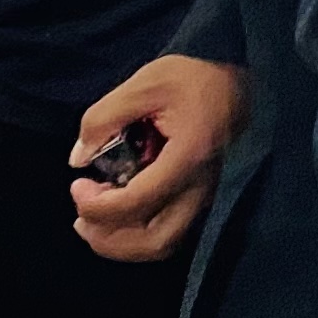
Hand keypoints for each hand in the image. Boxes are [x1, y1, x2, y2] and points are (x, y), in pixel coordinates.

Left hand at [70, 53, 246, 260]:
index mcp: (189, 156)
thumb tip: (79, 159)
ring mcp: (206, 195)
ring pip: (164, 243)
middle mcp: (202, 186)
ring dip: (123, 242)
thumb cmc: (193, 75)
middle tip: (81, 217)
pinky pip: (171, 232)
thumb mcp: (144, 83)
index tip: (78, 184)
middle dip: (109, 239)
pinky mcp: (203, 195)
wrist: (239, 74)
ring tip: (96, 219)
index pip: (137, 203)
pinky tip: (121, 211)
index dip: (97, 205)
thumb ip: (103, 119)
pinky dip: (139, 234)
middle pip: (155, 241)